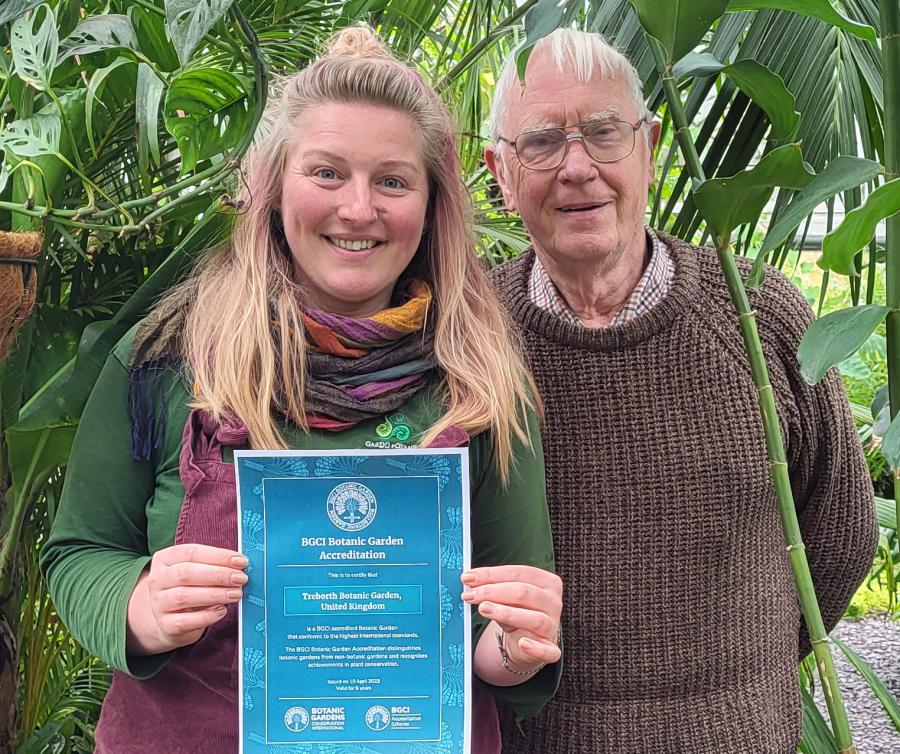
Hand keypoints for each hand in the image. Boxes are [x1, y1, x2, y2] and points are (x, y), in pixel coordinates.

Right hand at [126, 543, 248, 655]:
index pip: (191, 552)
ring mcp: (159, 603)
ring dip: (215, 594)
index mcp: (165, 558)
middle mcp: (157, 579)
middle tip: (240, 578)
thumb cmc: (189, 586)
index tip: (240, 561)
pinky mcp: (165, 624)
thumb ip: (214, 565)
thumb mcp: (197, 570)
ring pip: (184, 596)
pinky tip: (221, 611)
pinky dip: (206, 616)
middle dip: (218, 575)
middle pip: (187, 573)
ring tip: (236, 594)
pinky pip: (184, 621)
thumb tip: (240, 565)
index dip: (218, 556)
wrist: (169, 616)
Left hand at [461, 565, 561, 679]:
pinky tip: (522, 643)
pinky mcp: (551, 650)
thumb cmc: (518, 612)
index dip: (491, 574)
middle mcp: (553, 602)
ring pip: (534, 618)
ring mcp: (553, 626)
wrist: (528, 642)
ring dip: (506, 613)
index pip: (518, 573)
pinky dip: (535, 648)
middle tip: (469, 595)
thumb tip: (470, 582)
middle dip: (492, 592)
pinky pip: (547, 651)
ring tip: (483, 609)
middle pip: (523, 592)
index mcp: (547, 582)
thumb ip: (494, 589)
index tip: (468, 577)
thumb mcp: (507, 598)